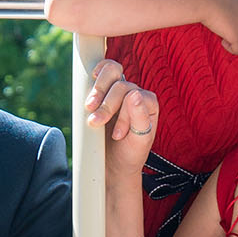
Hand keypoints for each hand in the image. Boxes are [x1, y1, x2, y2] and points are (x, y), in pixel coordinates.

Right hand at [85, 59, 159, 174]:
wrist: (114, 164)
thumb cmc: (130, 154)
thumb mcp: (139, 142)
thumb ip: (140, 118)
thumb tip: (134, 93)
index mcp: (148, 104)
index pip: (134, 98)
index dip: (122, 114)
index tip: (116, 135)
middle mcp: (136, 94)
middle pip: (121, 85)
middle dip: (106, 105)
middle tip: (94, 122)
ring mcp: (119, 91)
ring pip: (112, 72)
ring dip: (98, 90)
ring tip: (89, 108)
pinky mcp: (104, 91)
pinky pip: (103, 72)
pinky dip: (96, 74)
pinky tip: (91, 80)